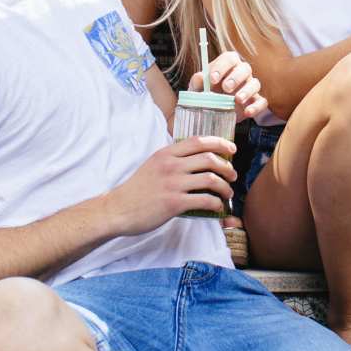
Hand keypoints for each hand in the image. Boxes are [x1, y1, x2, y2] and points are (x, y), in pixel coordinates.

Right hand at [106, 135, 237, 233]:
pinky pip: (204, 200)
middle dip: (227, 166)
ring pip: (211, 179)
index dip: (220, 143)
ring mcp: (172, 184)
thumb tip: (199, 159)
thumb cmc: (137, 189)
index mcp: (166, 153)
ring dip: (225, 186)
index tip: (232, 149)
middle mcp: (171, 165)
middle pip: (209, 158)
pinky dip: (216, 203)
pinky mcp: (173, 203)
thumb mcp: (154, 164)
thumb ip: (173, 159)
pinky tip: (217, 206)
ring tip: (227, 192)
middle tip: (233, 175)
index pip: (199, 141)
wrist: (117, 209)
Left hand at [189, 51, 268, 122]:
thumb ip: (197, 82)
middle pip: (245, 68)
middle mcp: (241, 73)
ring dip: (247, 91)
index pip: (229, 58)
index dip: (222, 67)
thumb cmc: (206, 93)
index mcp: (228, 64)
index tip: (212, 79)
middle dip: (236, 77)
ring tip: (237, 100)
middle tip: (226, 88)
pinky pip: (262, 101)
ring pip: (255, 83)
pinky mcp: (255, 101)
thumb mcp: (197, 88)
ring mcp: (250, 87)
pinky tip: (247, 112)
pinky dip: (256, 107)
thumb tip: (199, 77)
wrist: (212, 111)